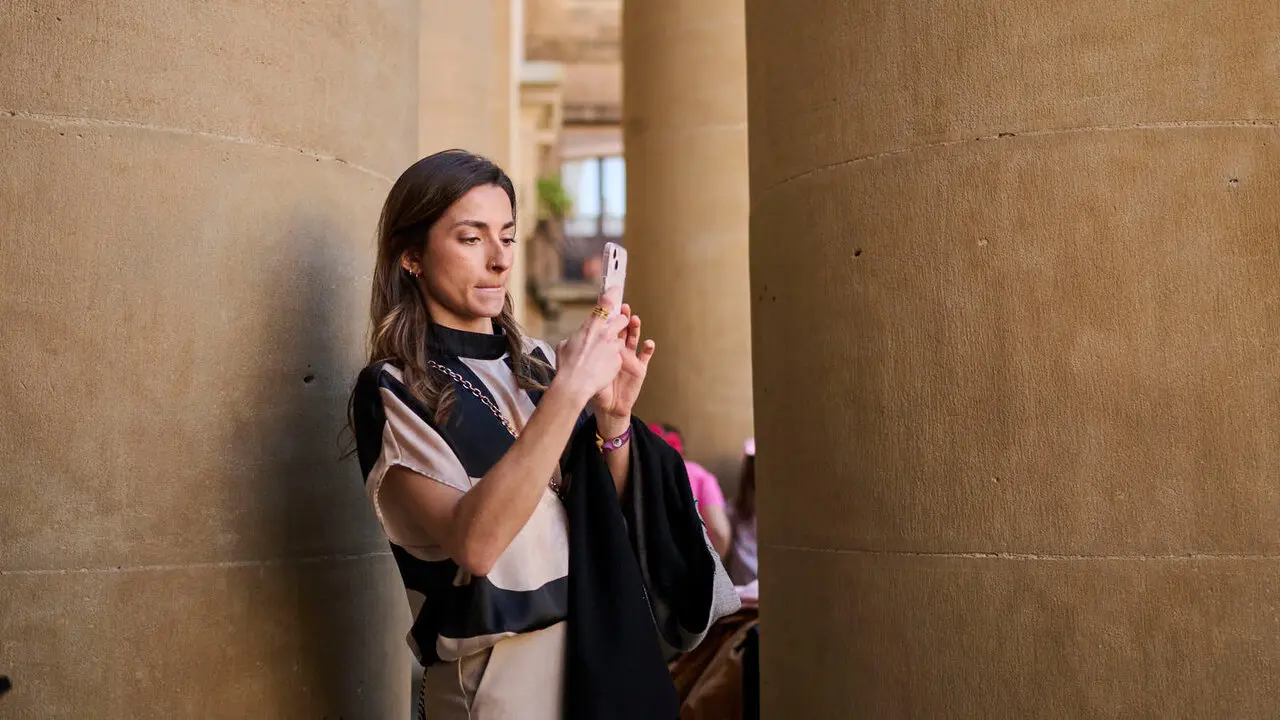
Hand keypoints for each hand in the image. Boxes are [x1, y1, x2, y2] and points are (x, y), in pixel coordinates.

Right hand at [552, 287, 630, 405]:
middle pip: (622, 319)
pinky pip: (619, 357)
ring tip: (602, 356)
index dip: (613, 293)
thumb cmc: (566, 366)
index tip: (617, 288)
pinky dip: (612, 361)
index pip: (605, 303)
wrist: (575, 385)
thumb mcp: (564, 346)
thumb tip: (575, 338)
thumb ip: (574, 338)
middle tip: (615, 325)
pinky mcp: (618, 361)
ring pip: (620, 340)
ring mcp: (613, 348)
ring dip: (614, 345)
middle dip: (621, 321)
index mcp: (590, 327)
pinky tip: (602, 368)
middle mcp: (604, 334)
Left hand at [590, 300, 655, 429]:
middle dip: (623, 317)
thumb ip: (579, 353)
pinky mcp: (639, 369)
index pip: (607, 325)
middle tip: (623, 307)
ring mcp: (630, 357)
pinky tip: (648, 342)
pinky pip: (645, 356)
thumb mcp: (584, 366)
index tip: (607, 300)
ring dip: (635, 328)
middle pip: (622, 328)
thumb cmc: (594, 385)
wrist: (607, 405)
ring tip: (634, 319)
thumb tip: (572, 340)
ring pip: (634, 338)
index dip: (608, 314)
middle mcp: (619, 348)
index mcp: (604, 345)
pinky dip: (648, 349)